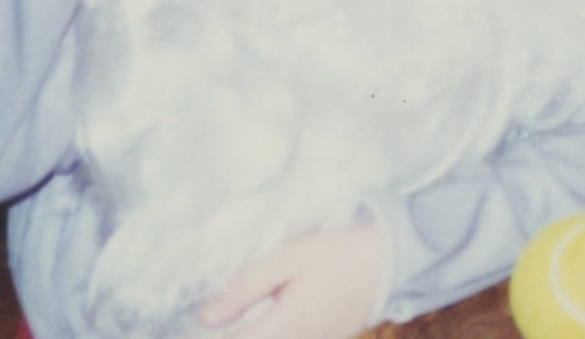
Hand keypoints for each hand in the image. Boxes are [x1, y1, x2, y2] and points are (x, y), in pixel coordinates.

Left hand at [196, 223, 385, 338]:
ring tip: (244, 315)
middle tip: (219, 316)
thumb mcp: (289, 259)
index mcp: (282, 329)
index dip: (210, 335)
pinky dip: (271, 334)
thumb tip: (205, 318)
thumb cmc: (339, 254)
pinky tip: (267, 318)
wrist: (393, 263)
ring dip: (253, 332)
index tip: (191, 327)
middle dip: (236, 332)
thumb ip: (244, 290)